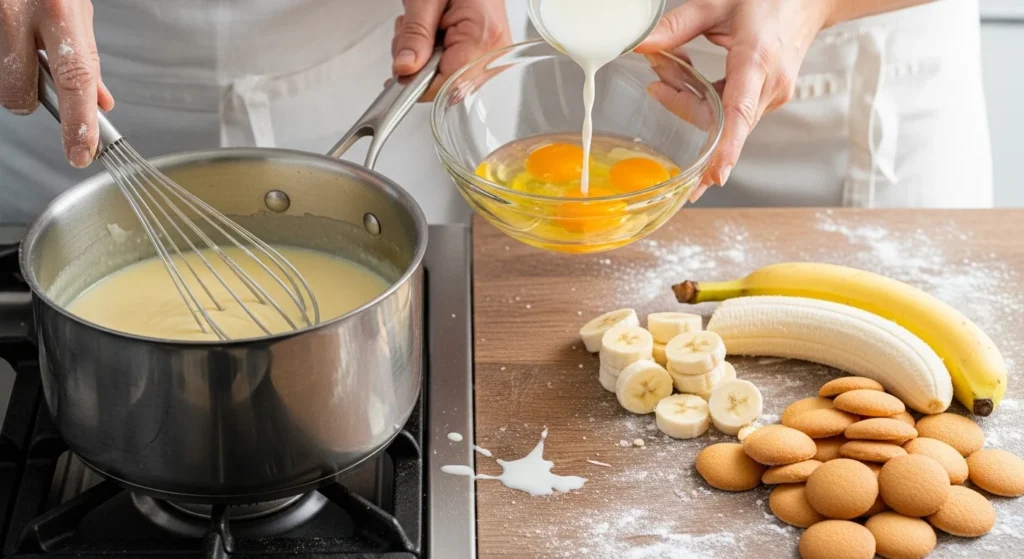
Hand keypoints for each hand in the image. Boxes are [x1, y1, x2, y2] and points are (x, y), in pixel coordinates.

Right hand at [0, 0, 113, 167]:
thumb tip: (100, 103)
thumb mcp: (73, 8)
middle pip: (20, 93)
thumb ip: (85, 56)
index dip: (78, 124)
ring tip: (15, 41)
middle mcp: (16, 12)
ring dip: (7, 73)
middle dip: (28, 98)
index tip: (81, 153)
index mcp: (57, 10)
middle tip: (33, 75)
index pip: (74, 80)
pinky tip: (5, 35)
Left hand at [390, 0, 511, 99]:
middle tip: (412, 35)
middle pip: (447, 86)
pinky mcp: (485, 57)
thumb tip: (405, 69)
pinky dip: (437, 56)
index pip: (448, 85)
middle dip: (419, 66)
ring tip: (426, 28)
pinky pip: (455, 70)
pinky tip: (436, 35)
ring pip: (447, 80)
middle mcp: (494, 53)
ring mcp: (492, 57)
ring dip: (425, 60)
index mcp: (483, 38)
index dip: (419, 82)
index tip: (401, 69)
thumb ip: (415, 34)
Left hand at [637, 0, 829, 200]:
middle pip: (721, 120)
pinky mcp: (769, 99)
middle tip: (657, 84)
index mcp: (758, 59)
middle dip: (683, 107)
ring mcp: (772, 95)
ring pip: (725, 120)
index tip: (715, 177)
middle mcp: (770, 85)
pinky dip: (709, 103)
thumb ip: (677, 25)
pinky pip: (733, 114)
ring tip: (670, 75)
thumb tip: (642, 46)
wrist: (808, 0)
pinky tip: (692, 83)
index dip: (727, 148)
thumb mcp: (717, 2)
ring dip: (692, 104)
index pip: (740, 112)